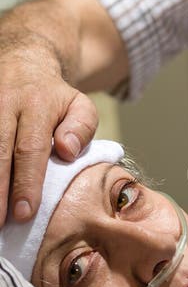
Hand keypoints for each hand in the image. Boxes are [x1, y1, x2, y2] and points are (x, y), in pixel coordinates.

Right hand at [0, 39, 97, 226]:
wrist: (21, 62)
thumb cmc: (54, 98)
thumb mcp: (79, 105)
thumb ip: (81, 128)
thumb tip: (68, 151)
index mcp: (36, 105)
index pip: (30, 150)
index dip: (26, 183)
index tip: (25, 213)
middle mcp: (4, 105)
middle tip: (1, 224)